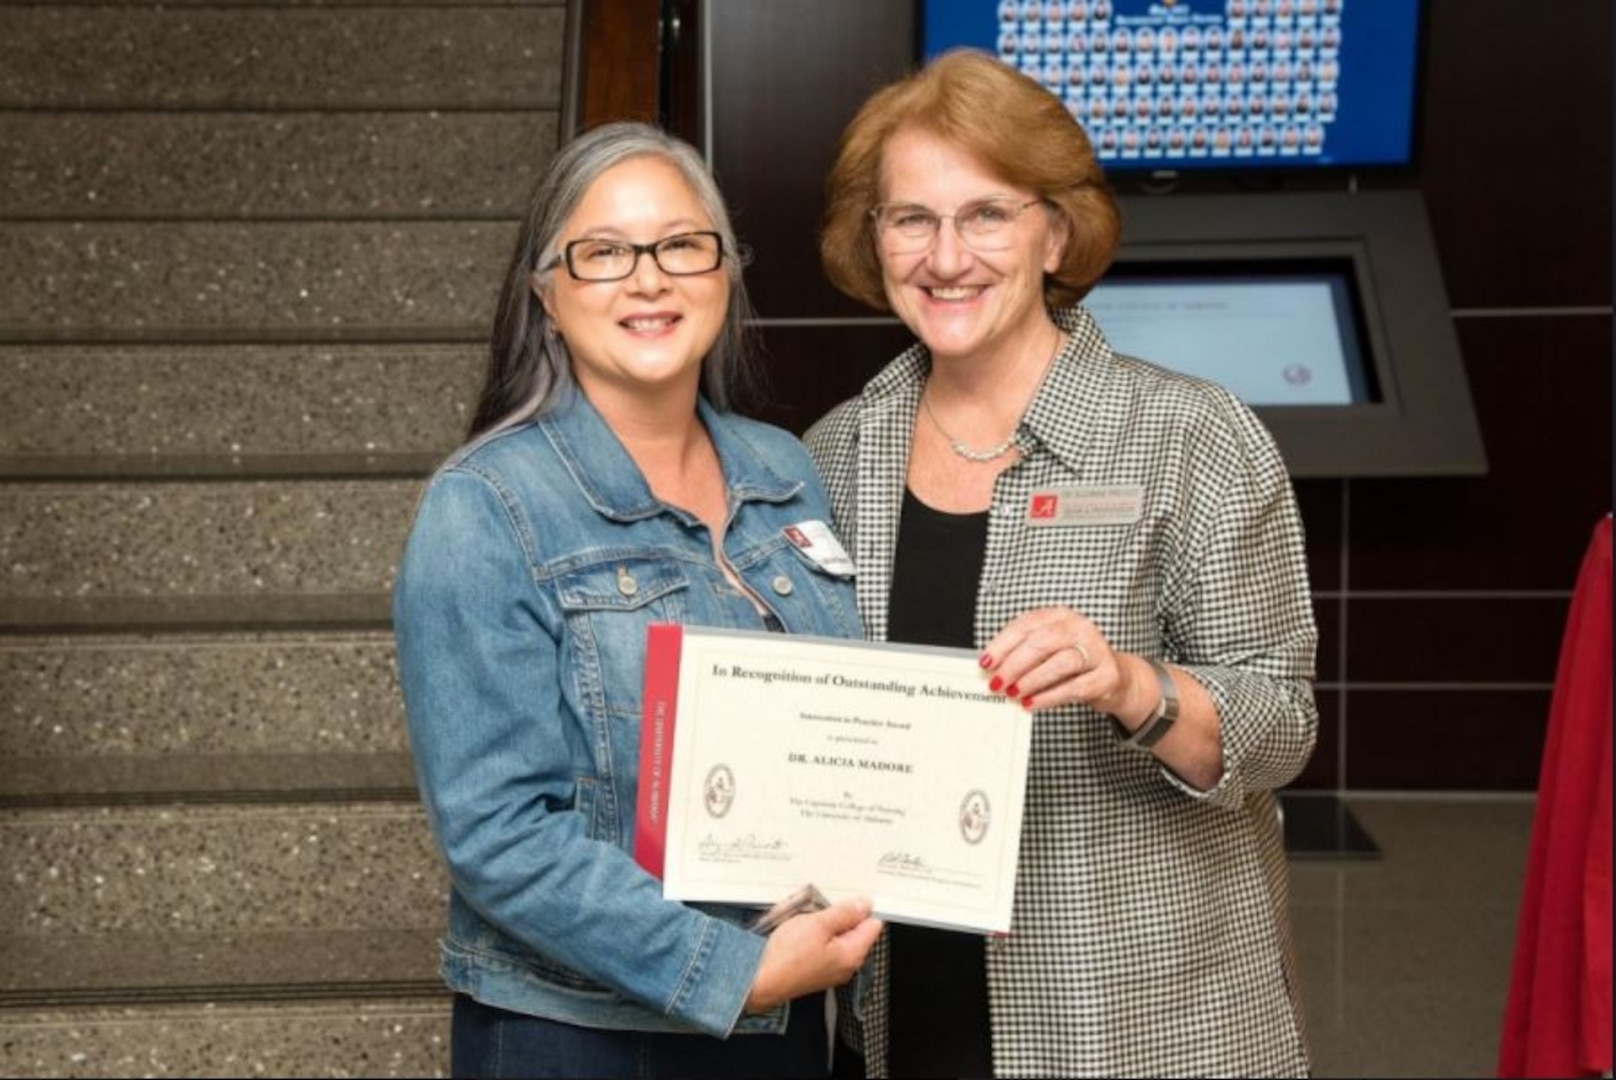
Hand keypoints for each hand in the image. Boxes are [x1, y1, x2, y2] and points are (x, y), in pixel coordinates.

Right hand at [743, 897, 882, 1012]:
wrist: (759, 981)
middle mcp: (846, 966)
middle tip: (819, 912)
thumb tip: (864, 905)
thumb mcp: (818, 924)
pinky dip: (814, 937)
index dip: (861, 908)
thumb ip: (845, 913)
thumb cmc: (786, 957)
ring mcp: (831, 970)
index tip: (846, 900)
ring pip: (837, 937)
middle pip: (855, 931)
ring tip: (805, 923)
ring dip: (824, 925)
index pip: (873, 925)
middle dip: (840, 917)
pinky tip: (799, 934)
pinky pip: (824, 947)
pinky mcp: (816, 970)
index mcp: (853, 954)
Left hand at [979, 607, 1150, 719]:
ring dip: (1031, 680)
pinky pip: (1074, 687)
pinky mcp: (1107, 675)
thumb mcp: (1048, 651)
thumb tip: (991, 669)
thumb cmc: (1073, 662)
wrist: (1115, 677)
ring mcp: (1097, 651)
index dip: (1002, 644)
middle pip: (1043, 641)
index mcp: (1060, 616)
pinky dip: (1049, 697)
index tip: (985, 662)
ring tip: (1013, 693)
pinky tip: (1031, 703)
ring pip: (1061, 662)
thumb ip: (1022, 655)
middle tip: (996, 682)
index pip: (1026, 625)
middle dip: (1014, 663)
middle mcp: (1080, 628)